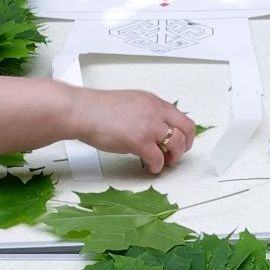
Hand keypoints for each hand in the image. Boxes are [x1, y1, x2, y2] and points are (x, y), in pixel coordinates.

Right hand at [69, 88, 196, 173]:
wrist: (83, 111)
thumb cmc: (99, 110)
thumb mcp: (131, 103)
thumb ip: (146, 113)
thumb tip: (154, 129)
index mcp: (153, 102)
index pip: (180, 117)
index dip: (183, 133)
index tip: (179, 141)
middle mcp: (155, 111)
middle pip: (186, 129)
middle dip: (185, 145)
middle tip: (176, 154)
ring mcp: (149, 126)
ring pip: (177, 143)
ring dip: (174, 156)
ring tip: (165, 161)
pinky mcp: (140, 141)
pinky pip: (158, 158)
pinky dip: (157, 166)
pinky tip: (151, 167)